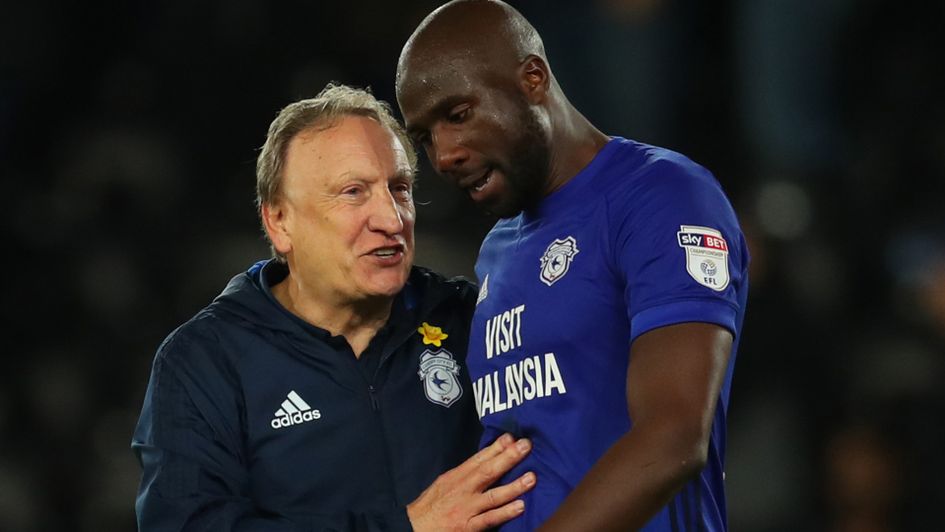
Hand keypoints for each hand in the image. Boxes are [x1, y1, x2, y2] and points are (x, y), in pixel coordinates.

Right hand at [407, 433, 534, 530]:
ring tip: (531, 477)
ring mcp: (467, 508)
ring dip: (513, 486)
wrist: (414, 528)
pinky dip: (505, 513)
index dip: (496, 447)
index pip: (479, 459)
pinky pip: (490, 519)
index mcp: (457, 477)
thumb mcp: (444, 482)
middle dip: (508, 458)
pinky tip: (520, 507)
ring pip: (493, 496)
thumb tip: (487, 458)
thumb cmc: (431, 505)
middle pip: (488, 471)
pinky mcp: (468, 527)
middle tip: (526, 446)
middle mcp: (463, 490)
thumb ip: (465, 472)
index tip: (511, 437)